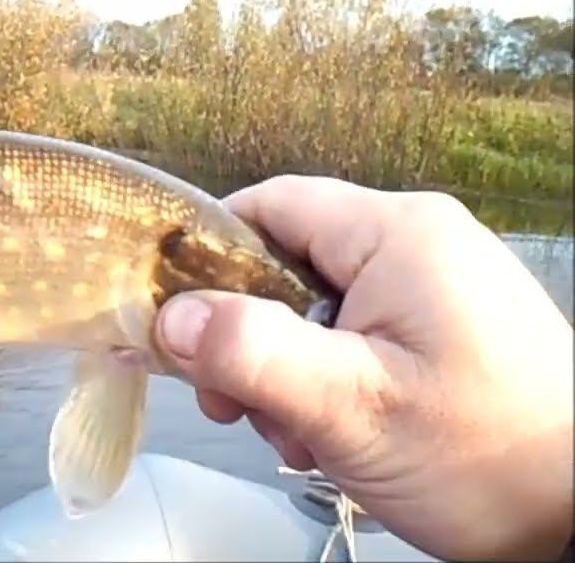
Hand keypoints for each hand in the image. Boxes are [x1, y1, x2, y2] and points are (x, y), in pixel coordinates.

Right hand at [152, 175, 572, 561]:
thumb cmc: (490, 456)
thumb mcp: (353, 406)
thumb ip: (255, 353)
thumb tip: (172, 317)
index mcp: (398, 234)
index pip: (268, 205)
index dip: (208, 255)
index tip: (175, 316)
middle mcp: (416, 244)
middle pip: (283, 263)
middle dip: (245, 338)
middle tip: (234, 402)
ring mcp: (430, 287)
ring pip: (311, 308)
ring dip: (282, 372)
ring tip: (296, 434)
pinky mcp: (438, 328)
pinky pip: (350, 335)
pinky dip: (322, 382)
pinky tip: (328, 435)